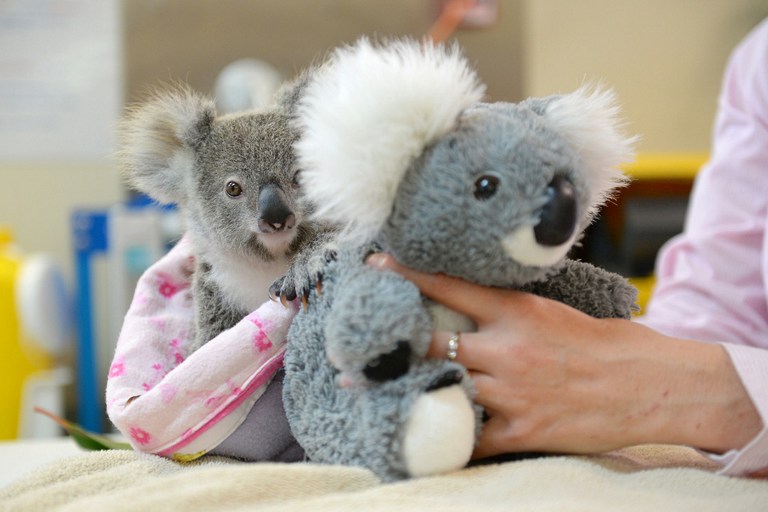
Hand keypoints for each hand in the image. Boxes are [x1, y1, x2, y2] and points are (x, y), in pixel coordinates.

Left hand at [367, 253, 761, 458]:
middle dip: (392, 341)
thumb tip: (465, 299)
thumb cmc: (602, 343)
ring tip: (368, 389)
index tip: (377, 263)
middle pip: (433, 340)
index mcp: (517, 312)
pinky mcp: (523, 432)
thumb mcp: (552, 310)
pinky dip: (444, 436)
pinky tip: (416, 436)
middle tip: (354, 345)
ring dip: (409, 387)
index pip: (450, 286)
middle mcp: (508, 349)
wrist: (648, 384)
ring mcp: (513, 393)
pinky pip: (470, 438)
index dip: (408, 274)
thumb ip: (507, 308)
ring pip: (444, 386)